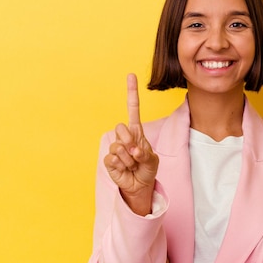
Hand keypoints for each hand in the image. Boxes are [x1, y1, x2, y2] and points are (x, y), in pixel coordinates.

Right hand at [104, 74, 158, 215]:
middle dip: (129, 141)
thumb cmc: (147, 169)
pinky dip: (121, 166)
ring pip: (118, 147)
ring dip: (128, 159)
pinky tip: (125, 169)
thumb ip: (145, 153)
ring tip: (132, 165)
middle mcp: (124, 137)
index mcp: (136, 132)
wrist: (140, 186)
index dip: (131, 93)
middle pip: (120, 128)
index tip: (131, 76)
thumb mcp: (153, 161)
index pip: (133, 109)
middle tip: (135, 154)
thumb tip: (133, 150)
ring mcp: (115, 148)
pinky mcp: (109, 160)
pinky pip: (112, 159)